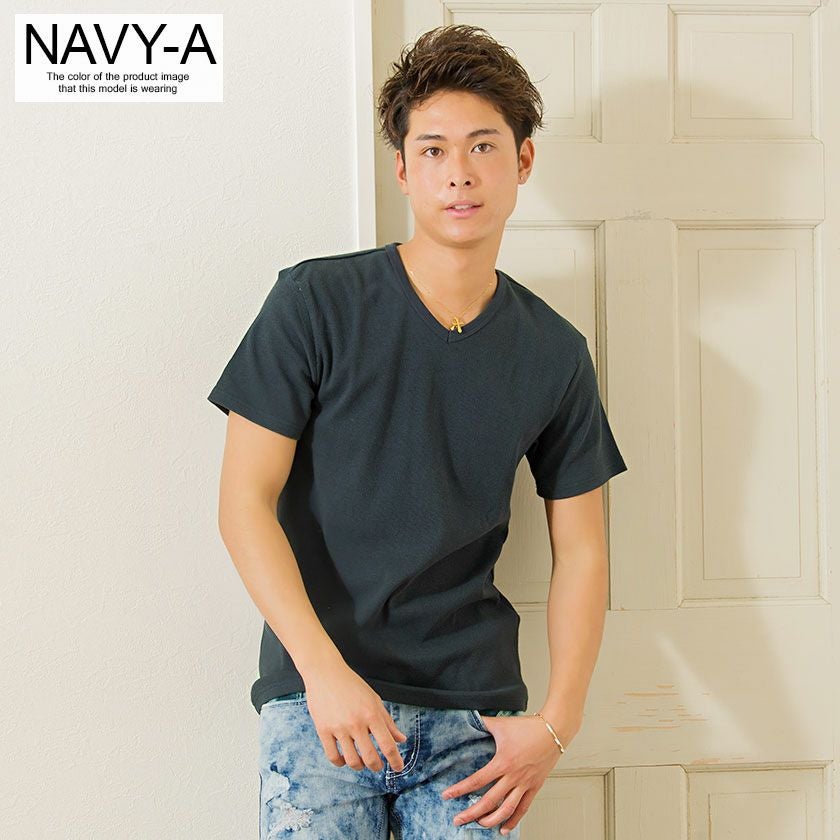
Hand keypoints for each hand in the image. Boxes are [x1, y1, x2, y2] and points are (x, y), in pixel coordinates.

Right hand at [303, 664, 407, 772]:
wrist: (325, 672)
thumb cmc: (352, 685)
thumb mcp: (374, 700)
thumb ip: (388, 721)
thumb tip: (401, 739)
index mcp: (372, 714)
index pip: (388, 745)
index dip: (395, 760)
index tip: (398, 768)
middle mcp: (356, 723)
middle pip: (370, 758)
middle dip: (377, 767)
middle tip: (378, 766)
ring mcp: (339, 727)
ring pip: (352, 761)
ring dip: (359, 766)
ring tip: (361, 761)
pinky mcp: (323, 730)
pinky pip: (333, 757)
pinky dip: (341, 763)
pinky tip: (344, 758)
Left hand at [441, 712, 579, 834]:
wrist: (553, 730)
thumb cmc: (528, 727)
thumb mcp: (501, 724)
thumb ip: (483, 723)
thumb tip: (469, 718)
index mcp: (502, 762)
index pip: (477, 780)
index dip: (460, 789)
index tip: (447, 795)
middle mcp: (513, 777)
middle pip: (489, 801)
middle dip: (471, 813)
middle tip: (458, 819)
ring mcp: (525, 784)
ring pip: (506, 810)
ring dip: (491, 820)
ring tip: (479, 824)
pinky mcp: (535, 787)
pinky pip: (523, 809)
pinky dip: (513, 821)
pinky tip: (504, 828)